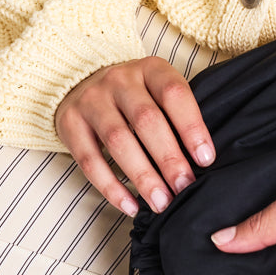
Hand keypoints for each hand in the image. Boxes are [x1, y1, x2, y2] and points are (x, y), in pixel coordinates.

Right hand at [54, 56, 215, 217]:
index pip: (174, 93)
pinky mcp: (70, 123)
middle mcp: (119, 79)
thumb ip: (176, 116)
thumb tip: (202, 162)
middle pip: (146, 119)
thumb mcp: (157, 90)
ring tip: (161, 202)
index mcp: (149, 69)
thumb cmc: (134, 94)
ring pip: (118, 140)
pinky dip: (111, 187)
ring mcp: (91, 100)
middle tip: (184, 187)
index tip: (205, 159)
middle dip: (168, 158)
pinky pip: (89, 160)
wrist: (81, 81)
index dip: (191, 126)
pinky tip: (130, 205)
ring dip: (142, 176)